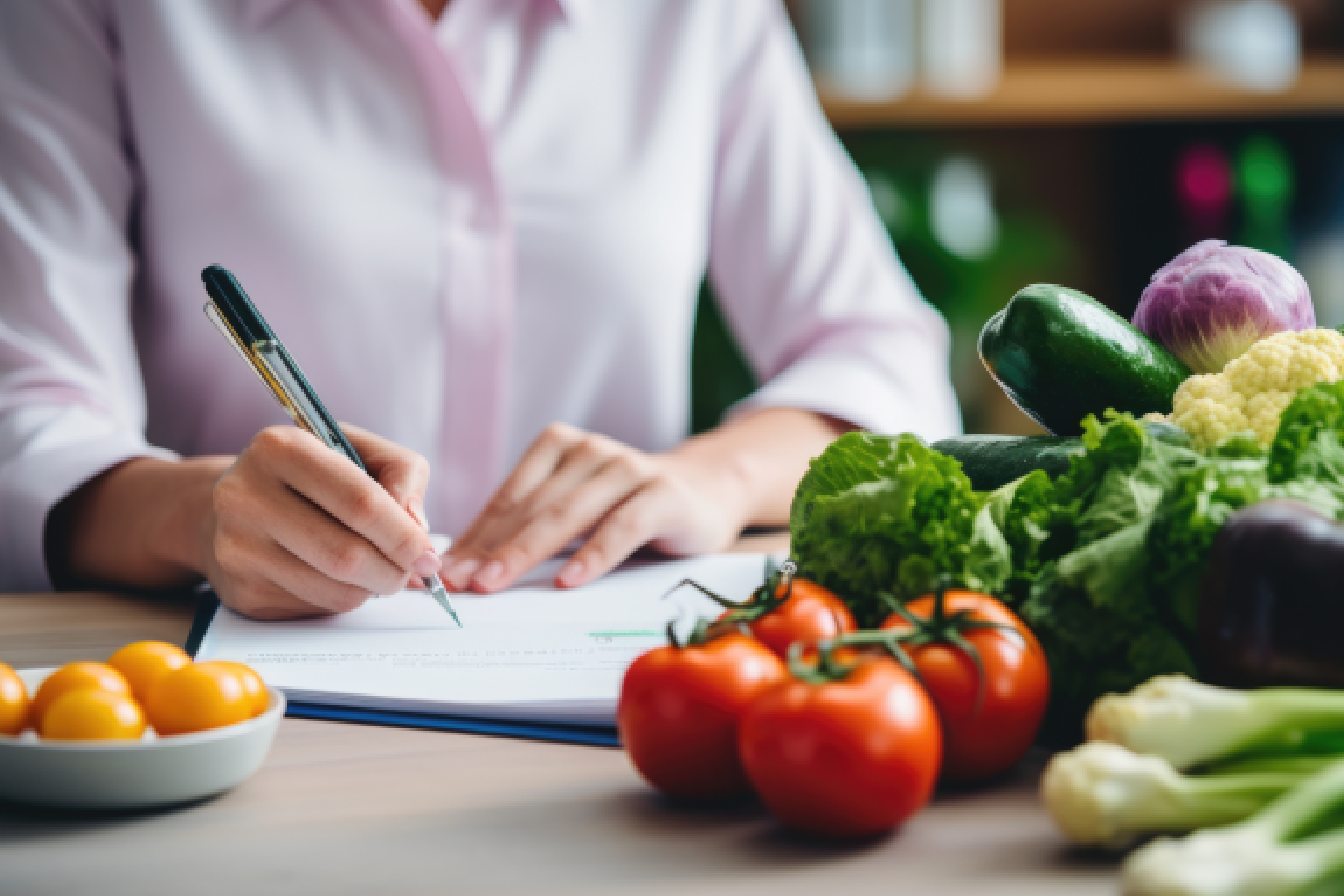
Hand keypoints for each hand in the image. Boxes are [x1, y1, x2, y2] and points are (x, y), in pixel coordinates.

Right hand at [204, 424, 440, 618]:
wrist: (230, 507)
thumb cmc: (309, 476)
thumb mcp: (359, 450)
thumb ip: (401, 473)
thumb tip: (417, 529)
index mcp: (280, 449)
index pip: (359, 502)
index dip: (403, 535)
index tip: (428, 554)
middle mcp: (246, 497)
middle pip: (346, 555)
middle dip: (394, 570)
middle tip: (413, 571)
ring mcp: (237, 549)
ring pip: (335, 589)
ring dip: (372, 588)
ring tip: (378, 569)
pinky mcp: (242, 591)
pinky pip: (316, 608)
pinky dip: (344, 598)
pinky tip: (339, 577)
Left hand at [441, 423, 749, 592]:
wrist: (707, 490)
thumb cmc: (627, 506)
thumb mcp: (576, 509)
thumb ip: (530, 526)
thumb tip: (463, 563)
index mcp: (559, 446)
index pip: (508, 497)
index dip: (474, 536)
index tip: (443, 571)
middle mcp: (591, 451)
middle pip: (531, 507)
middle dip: (489, 548)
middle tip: (457, 583)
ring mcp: (628, 469)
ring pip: (568, 515)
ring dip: (526, 552)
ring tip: (493, 583)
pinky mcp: (663, 494)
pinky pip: (621, 527)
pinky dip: (593, 555)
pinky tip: (567, 581)